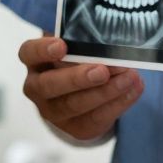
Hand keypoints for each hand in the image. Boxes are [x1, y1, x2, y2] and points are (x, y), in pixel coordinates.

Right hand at [18, 35, 142, 141]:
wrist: (82, 95)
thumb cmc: (77, 60)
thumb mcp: (76, 46)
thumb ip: (83, 40)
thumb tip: (107, 34)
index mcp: (35, 61)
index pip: (29, 53)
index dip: (42, 50)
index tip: (62, 45)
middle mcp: (38, 88)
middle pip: (50, 85)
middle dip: (77, 78)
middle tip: (103, 71)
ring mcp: (54, 111)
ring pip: (75, 105)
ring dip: (105, 91)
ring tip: (129, 77)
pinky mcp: (75, 128)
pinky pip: (95, 118)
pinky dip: (118, 103)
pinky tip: (133, 89)